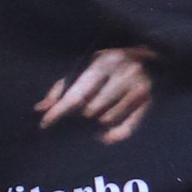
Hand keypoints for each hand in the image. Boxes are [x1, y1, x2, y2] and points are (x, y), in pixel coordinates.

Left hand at [37, 46, 152, 142]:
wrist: (151, 55)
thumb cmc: (109, 63)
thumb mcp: (87, 66)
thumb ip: (63, 87)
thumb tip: (40, 108)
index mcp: (104, 62)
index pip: (77, 93)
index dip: (59, 111)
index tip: (44, 123)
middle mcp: (123, 74)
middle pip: (91, 110)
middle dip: (82, 114)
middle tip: (81, 112)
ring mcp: (138, 88)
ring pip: (107, 120)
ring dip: (97, 123)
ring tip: (95, 116)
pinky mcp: (149, 102)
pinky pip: (127, 129)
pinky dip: (113, 136)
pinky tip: (103, 136)